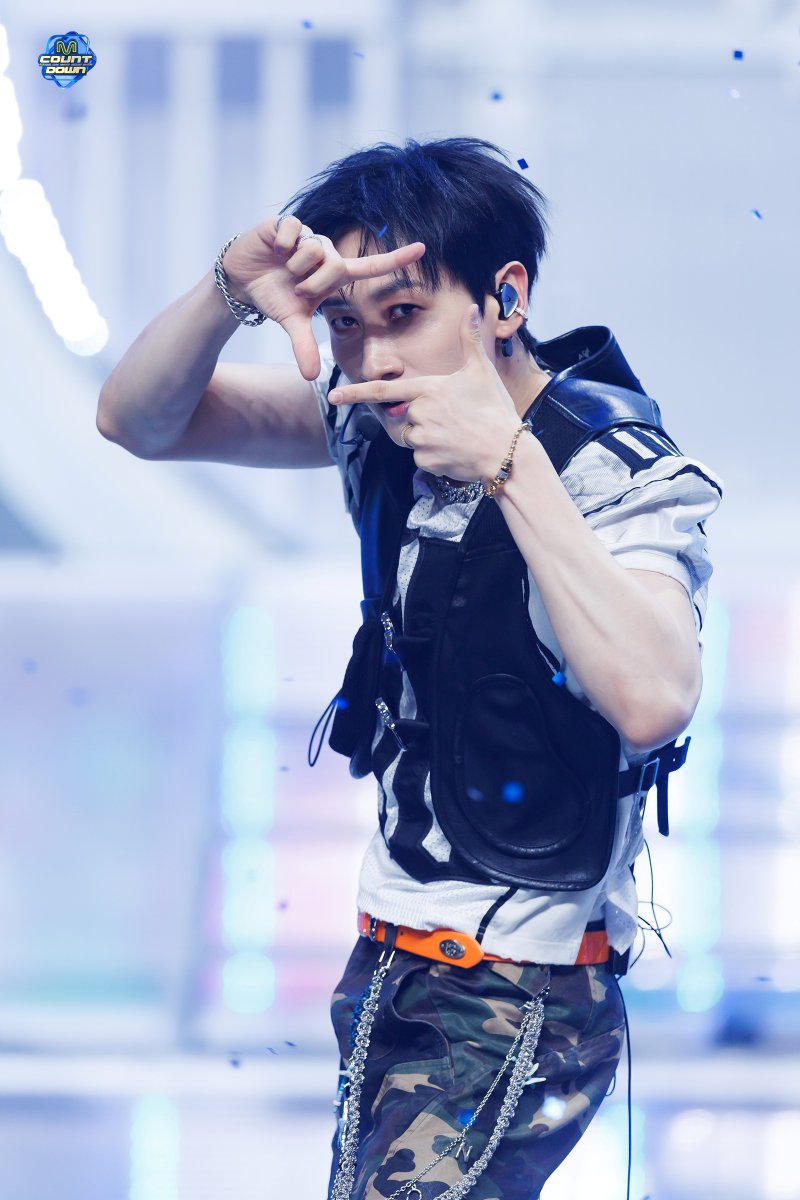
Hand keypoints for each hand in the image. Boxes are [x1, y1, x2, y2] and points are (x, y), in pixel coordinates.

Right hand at [221, 215, 425, 380]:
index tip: (423, 249)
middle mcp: (327, 253)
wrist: (243, 280)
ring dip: (294, 266)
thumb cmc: (275, 297)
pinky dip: (281, 245)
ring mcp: (308, 236)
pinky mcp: (287, 224)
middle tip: (296, 286)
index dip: (397, 259)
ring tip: (283, 267)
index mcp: (335, 274)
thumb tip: (310, 378)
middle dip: (311, 282)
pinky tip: (274, 250)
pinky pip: (293, 230)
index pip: (372, 267)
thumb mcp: (291, 323)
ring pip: (313, 249)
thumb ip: (304, 347)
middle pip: (333, 264)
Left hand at [328, 304, 523, 480]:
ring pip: (414, 438)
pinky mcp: (425, 462)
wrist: (506, 450)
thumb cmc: (494, 408)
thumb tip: (473, 308)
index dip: (355, 393)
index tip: (333, 395)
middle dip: (424, 419)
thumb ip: (470, 340)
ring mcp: (420, 440)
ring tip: (458, 435)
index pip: (382, 391)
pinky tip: (457, 451)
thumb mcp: (481, 370)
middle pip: (407, 416)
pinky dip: (436, 456)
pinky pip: (422, 458)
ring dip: (430, 437)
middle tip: (454, 420)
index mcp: (427, 389)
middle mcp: (418, 414)